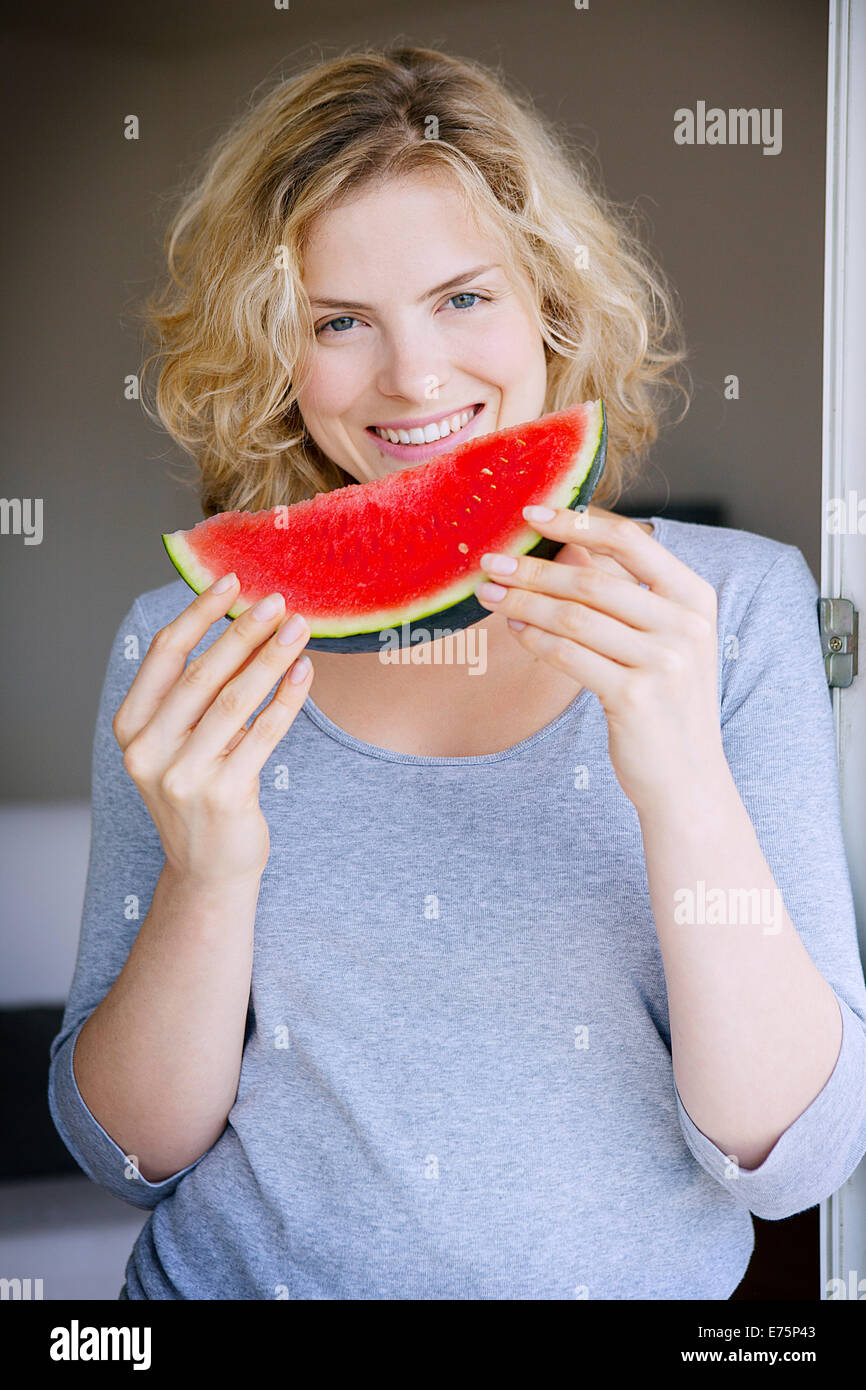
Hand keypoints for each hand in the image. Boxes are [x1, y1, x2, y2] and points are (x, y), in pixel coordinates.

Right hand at [112, 577, 312, 885]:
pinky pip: (262, 735)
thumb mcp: (184, 740)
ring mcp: (183, 776)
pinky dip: (286, 700)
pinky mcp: (223, 796)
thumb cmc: (202, 790)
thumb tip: (244, 622)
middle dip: (243, 631)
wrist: (209, 869)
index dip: (198, 614)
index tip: (230, 581)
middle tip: (278, 601)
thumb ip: (200, 693)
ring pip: (235, 700)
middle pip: (202, 674)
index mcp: (131, 728)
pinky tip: (304, 673)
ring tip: (299, 629)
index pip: (164, 655)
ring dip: (271, 658)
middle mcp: (148, 751)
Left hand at [474, 504, 725, 812]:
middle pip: (592, 580)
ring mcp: (664, 662)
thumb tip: (571, 547)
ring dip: (523, 601)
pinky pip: (568, 657)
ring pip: (573, 617)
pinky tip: (515, 629)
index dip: (577, 522)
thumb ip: (633, 596)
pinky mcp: (635, 698)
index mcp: (695, 598)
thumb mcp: (668, 639)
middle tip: (490, 561)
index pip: (631, 541)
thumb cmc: (666, 702)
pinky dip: (535, 639)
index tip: (531, 513)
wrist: (688, 779)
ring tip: (490, 594)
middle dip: (533, 568)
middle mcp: (686, 625)